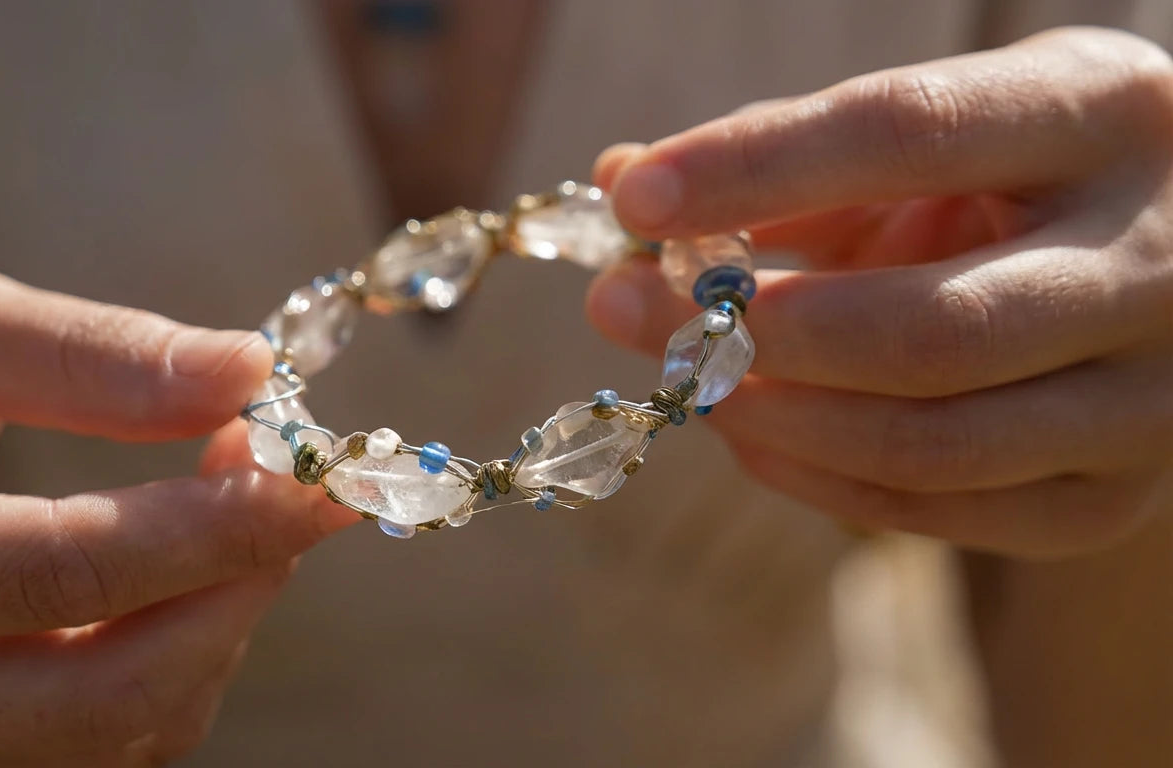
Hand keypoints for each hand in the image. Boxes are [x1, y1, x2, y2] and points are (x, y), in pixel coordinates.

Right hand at [0, 260, 357, 765]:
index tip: (318, 473)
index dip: (213, 529)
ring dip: (208, 630)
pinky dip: (160, 658)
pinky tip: (179, 570)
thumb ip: (75, 354)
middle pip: (95, 698)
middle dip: (233, 594)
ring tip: (236, 509)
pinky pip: (74, 739)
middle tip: (298, 491)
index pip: (55, 571)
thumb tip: (246, 373)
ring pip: (99, 736)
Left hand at [588, 27, 1172, 557]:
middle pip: (926, 330)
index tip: (635, 198)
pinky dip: (812, 476)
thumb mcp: (937, 127)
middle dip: (747, 331)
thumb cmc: (1014, 175)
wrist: (1168, 264)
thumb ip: (790, 156)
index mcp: (1107, 113)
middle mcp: (1156, 260)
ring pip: (929, 442)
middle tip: (622, 308)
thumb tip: (621, 180)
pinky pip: (937, 509)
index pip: (912, 134)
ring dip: (769, 418)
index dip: (756, 168)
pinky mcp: (1109, 497)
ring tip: (683, 375)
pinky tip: (746, 430)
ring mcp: (1149, 398)